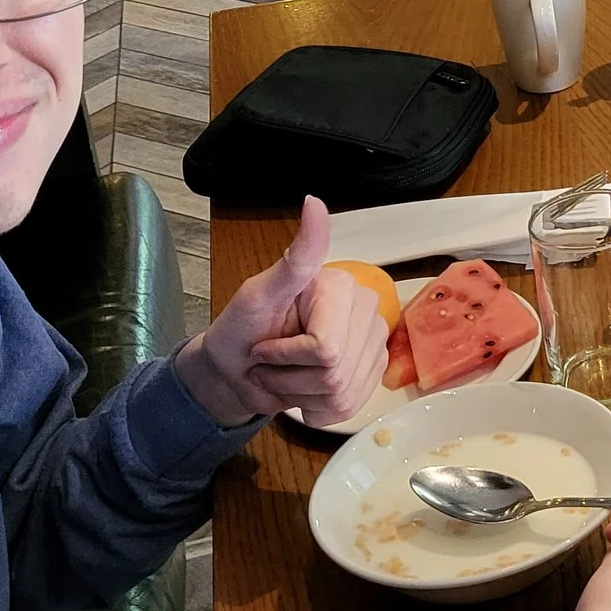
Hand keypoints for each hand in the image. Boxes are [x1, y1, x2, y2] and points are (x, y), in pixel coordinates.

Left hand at [173, 195, 387, 427]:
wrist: (237, 370)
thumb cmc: (241, 330)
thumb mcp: (258, 293)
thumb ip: (296, 257)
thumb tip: (314, 202)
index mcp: (341, 287)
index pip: (325, 348)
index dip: (286, 357)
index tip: (263, 346)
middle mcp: (366, 310)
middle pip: (335, 373)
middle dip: (291, 379)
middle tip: (270, 363)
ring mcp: (373, 342)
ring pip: (342, 393)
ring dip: (300, 395)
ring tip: (283, 376)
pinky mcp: (372, 372)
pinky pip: (351, 406)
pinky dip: (317, 408)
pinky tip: (303, 391)